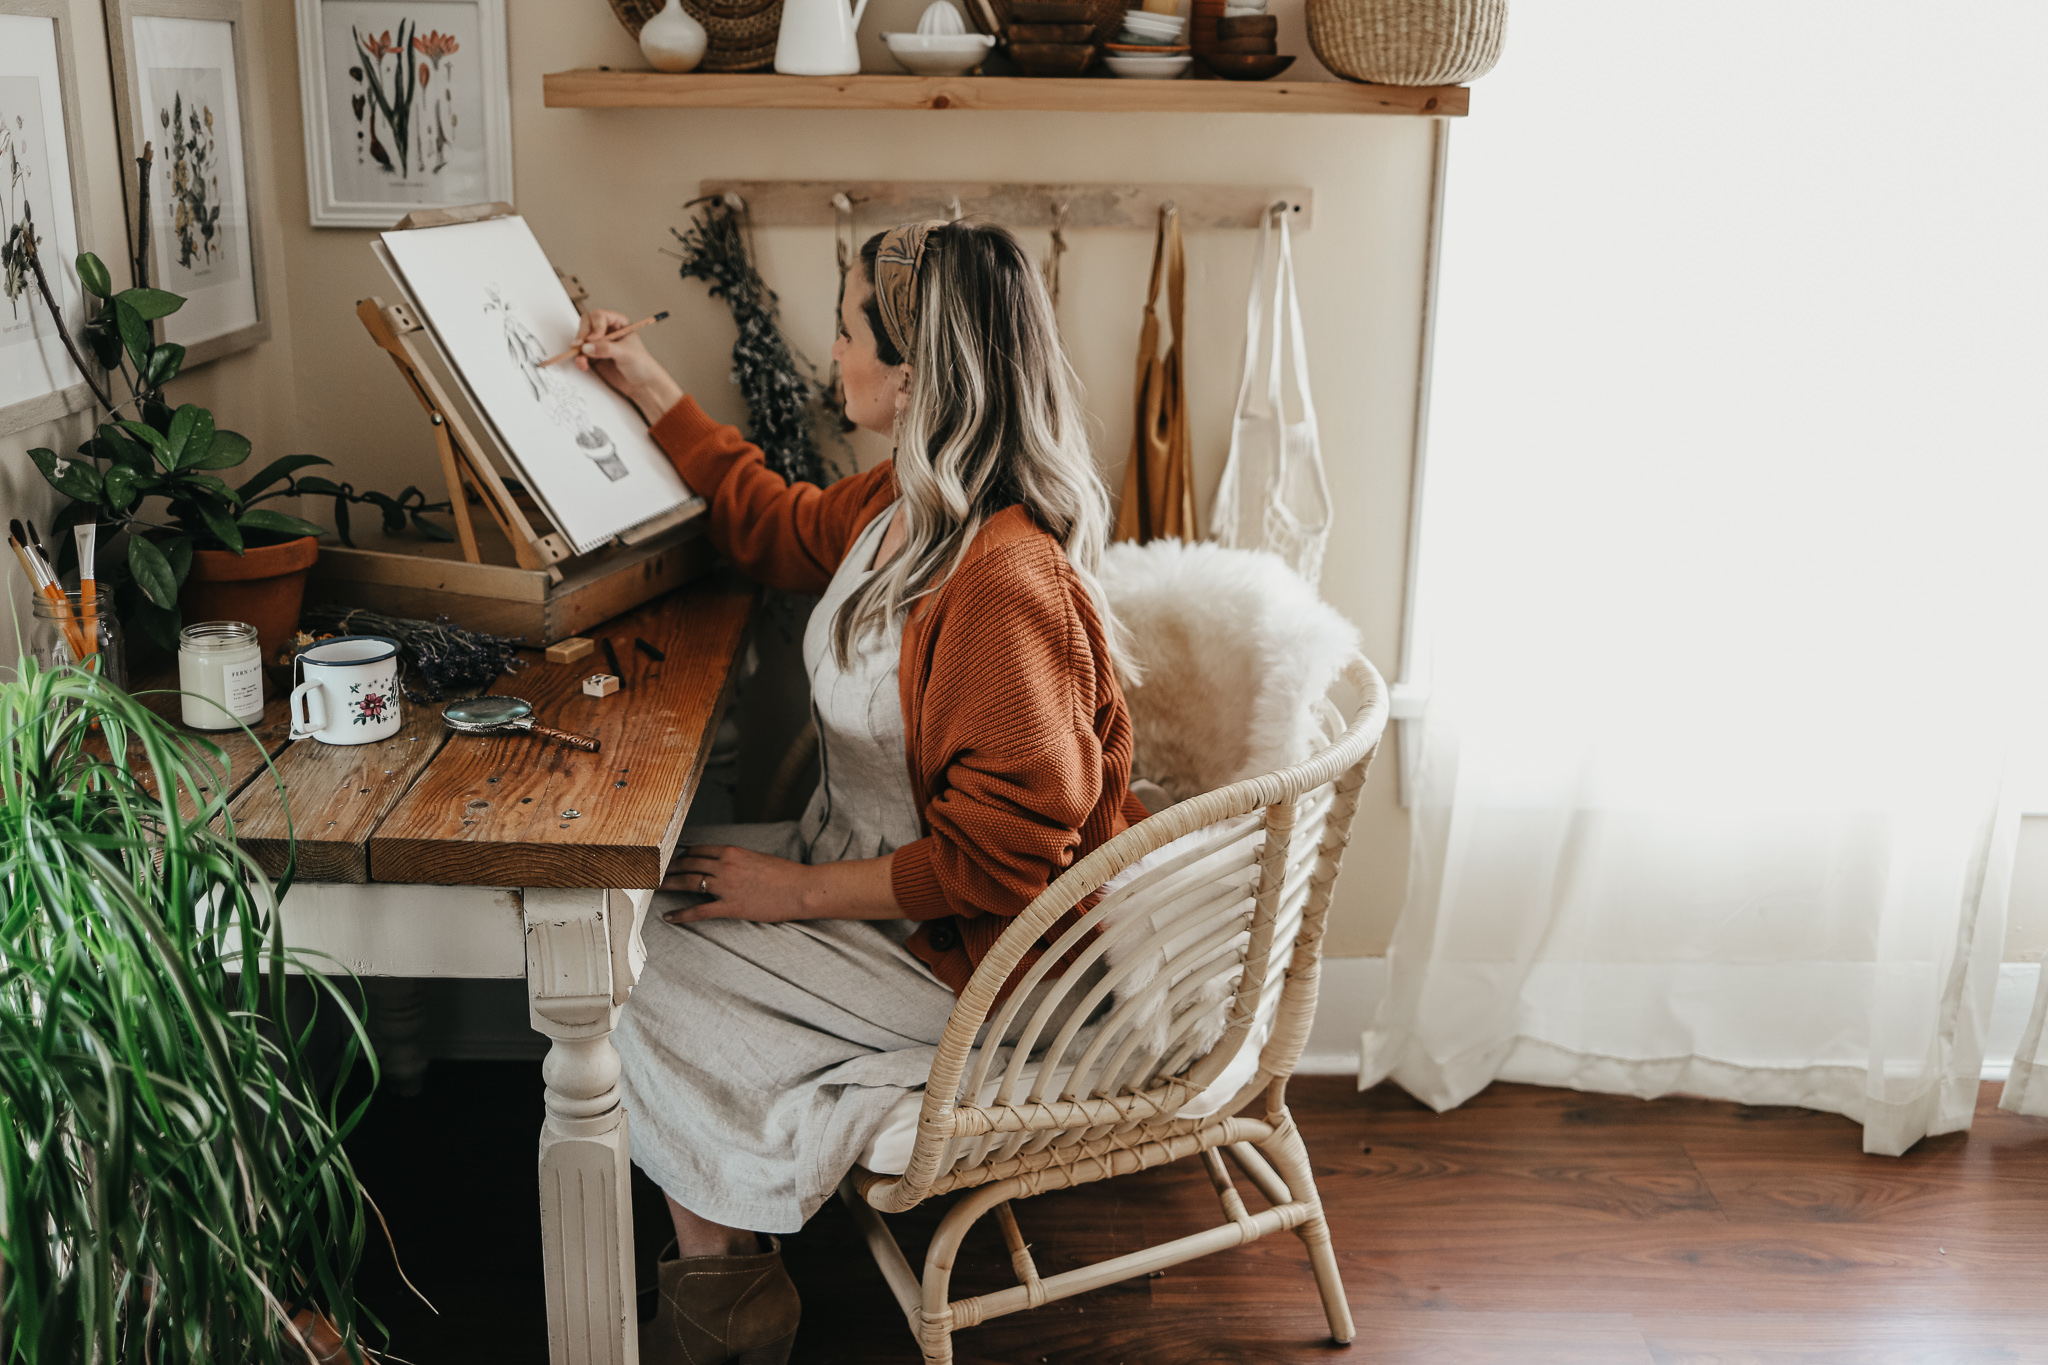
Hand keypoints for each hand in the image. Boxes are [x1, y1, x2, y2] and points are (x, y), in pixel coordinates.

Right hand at [574, 307, 683, 424]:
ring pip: (582, 339)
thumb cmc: (642, 365)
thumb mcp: (626, 353)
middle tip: (581, 345)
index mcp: (619, 324)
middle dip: (583, 334)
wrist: (642, 384)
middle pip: (587, 324)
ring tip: (583, 359)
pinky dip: (579, 359)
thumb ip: (606, 349)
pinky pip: (581, 354)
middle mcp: (607, 331)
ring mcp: (599, 344)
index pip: (600, 316)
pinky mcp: (594, 357)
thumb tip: (588, 347)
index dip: (595, 326)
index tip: (595, 338)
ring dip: (578, 348)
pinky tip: (583, 364)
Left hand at [661, 844, 816, 923]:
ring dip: (668, 885)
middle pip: (688, 864)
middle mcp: (725, 866)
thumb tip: (722, 865)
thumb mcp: (758, 858)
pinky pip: (699, 911)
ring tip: (654, 888)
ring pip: (688, 883)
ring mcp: (727, 887)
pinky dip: (681, 914)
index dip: (681, 855)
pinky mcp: (731, 907)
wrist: (801, 889)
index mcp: (732, 851)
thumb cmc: (785, 874)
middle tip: (653, 872)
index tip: (671, 860)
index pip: (697, 850)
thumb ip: (737, 860)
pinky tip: (669, 917)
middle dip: (668, 868)